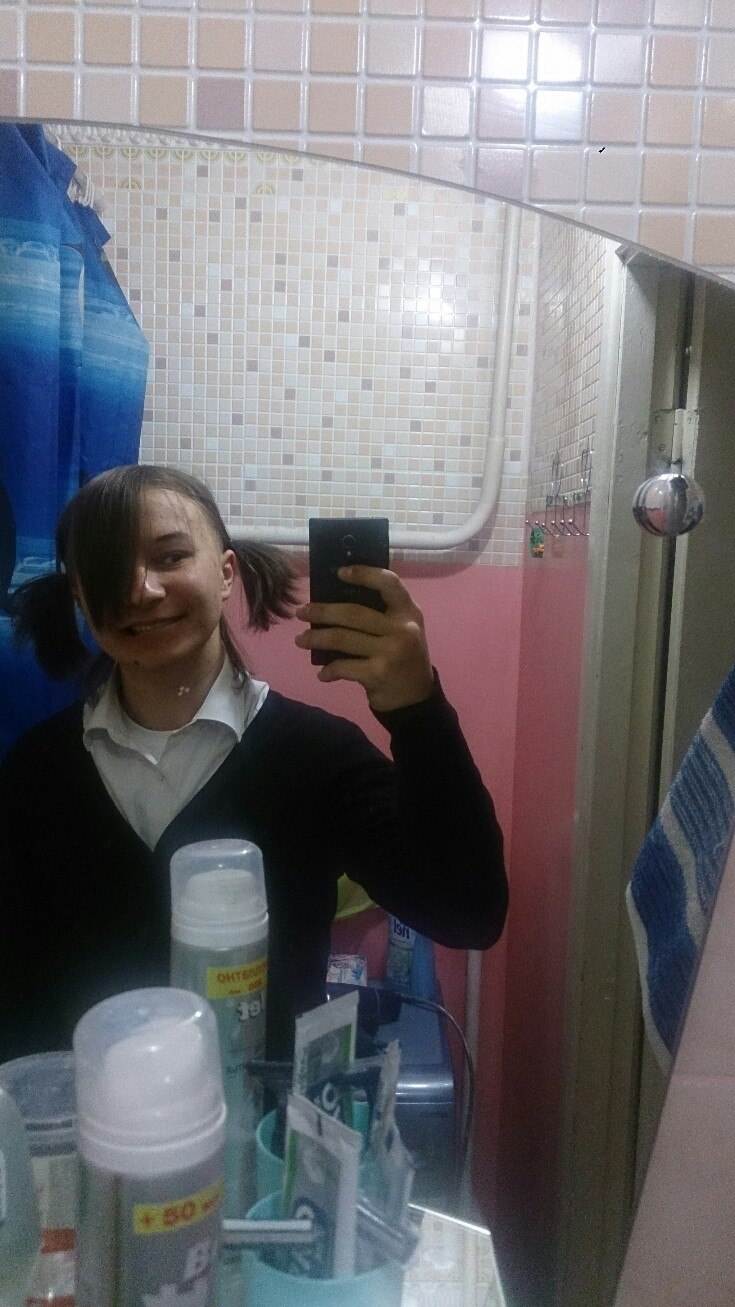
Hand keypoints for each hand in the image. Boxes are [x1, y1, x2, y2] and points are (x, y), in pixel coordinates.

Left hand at [294, 566, 434, 712]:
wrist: (416, 698)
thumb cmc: (403, 658)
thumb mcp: (402, 631)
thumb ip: (381, 616)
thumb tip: (334, 603)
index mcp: (409, 612)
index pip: (389, 584)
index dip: (365, 574)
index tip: (340, 572)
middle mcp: (402, 629)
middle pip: (354, 613)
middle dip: (323, 612)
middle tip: (301, 612)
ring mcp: (390, 652)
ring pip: (343, 639)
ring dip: (316, 638)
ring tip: (300, 640)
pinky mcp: (377, 673)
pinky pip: (344, 666)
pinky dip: (329, 670)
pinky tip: (323, 674)